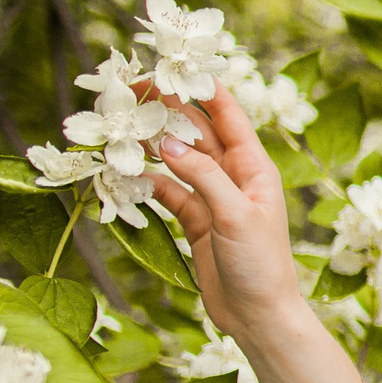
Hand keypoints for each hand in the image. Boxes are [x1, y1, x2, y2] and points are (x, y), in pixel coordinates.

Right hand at [145, 87, 307, 349]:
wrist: (259, 316)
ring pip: (179, 160)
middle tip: (129, 92)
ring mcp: (214, 197)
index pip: (227, 114)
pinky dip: (149, 181)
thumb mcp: (235, 216)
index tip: (170, 66)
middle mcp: (235, 176)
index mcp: (254, 167)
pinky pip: (169, 191)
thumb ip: (204, 177)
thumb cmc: (261, 265)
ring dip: (153, 144)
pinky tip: (126, 172)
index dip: (200, 88)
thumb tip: (169, 144)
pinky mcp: (197, 221)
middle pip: (197, 131)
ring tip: (120, 126)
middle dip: (167, 111)